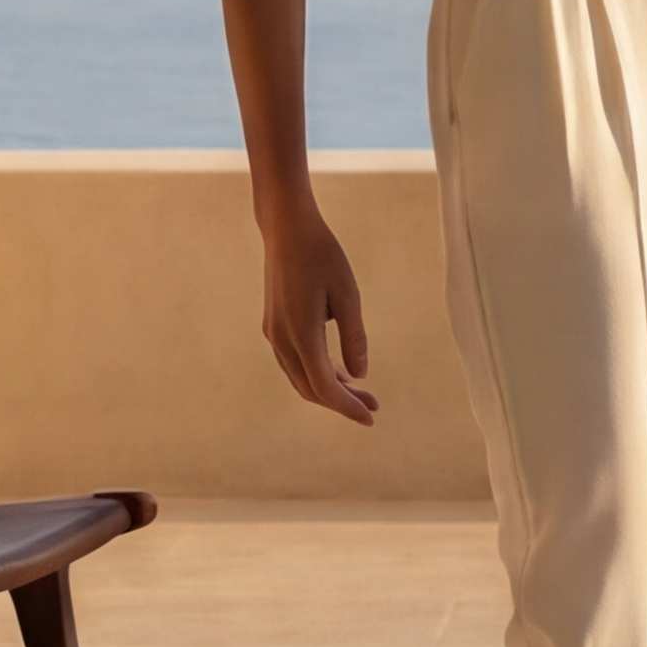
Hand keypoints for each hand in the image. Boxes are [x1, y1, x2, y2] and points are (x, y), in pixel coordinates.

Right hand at [259, 203, 376, 421]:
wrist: (286, 229)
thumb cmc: (322, 255)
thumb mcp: (348, 294)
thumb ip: (354, 336)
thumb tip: (360, 375)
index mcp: (301, 334)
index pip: (324, 387)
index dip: (347, 406)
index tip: (371, 417)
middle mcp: (281, 340)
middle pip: (310, 388)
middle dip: (341, 401)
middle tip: (373, 405)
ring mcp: (274, 333)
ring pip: (301, 377)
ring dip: (329, 388)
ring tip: (361, 390)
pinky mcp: (274, 325)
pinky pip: (295, 362)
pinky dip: (317, 372)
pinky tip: (339, 370)